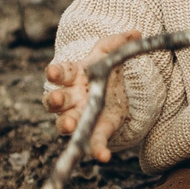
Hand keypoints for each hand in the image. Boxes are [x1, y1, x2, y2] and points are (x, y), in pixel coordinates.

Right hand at [42, 30, 138, 161]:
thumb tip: (137, 32)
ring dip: (66, 125)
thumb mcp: (109, 52)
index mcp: (72, 75)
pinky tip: (103, 156)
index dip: (55, 72)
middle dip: (53, 100)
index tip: (52, 72)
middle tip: (54, 100)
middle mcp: (70, 97)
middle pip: (56, 100)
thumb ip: (119, 42)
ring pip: (65, 122)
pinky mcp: (95, 129)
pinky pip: (92, 140)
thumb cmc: (101, 68)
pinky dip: (96, 148)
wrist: (110, 90)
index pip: (59, 73)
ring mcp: (79, 115)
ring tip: (70, 126)